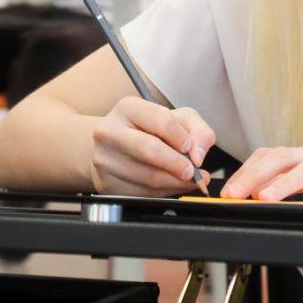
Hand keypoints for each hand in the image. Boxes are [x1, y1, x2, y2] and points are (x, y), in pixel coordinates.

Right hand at [89, 97, 216, 195]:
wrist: (110, 147)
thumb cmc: (147, 130)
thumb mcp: (177, 119)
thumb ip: (197, 130)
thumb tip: (199, 153)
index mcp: (128, 108)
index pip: (162, 121)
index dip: (182, 138)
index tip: (192, 148)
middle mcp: (110, 132)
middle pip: (149, 150)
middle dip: (177, 164)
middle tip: (193, 172)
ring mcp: (104, 159)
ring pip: (146, 177)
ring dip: (174, 182)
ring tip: (189, 181)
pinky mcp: (105, 183)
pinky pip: (140, 193)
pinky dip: (162, 192)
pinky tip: (172, 186)